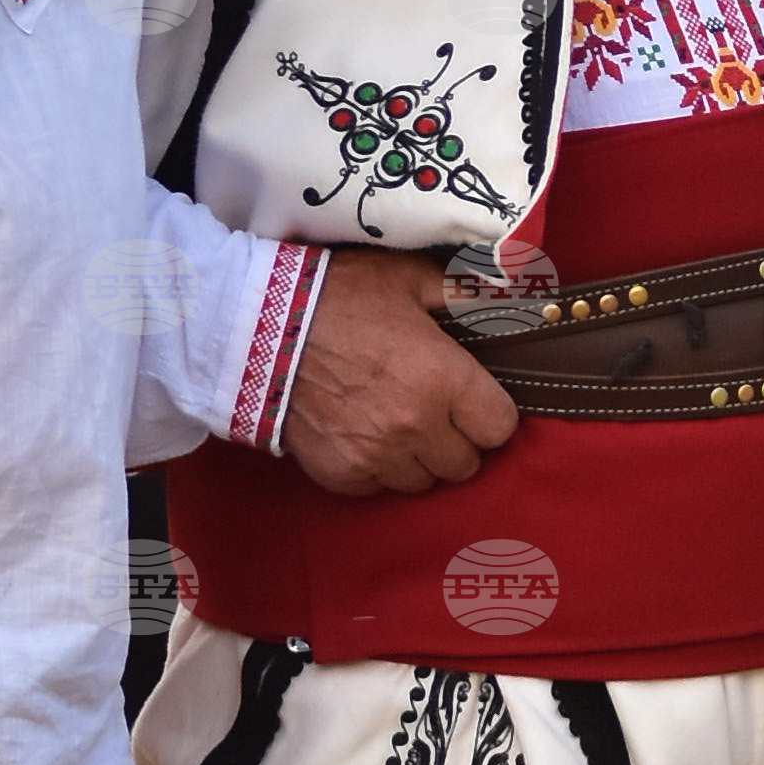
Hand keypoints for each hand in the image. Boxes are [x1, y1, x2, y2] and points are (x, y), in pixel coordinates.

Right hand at [279, 248, 522, 498]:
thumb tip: (503, 304)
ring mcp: (377, 456)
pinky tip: (364, 434)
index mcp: (443, 379)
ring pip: (423, 482)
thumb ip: (461, 293)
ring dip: (419, 458)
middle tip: (435, 411)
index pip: (500, 428)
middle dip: (457, 439)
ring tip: (398, 424)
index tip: (475, 400)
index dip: (490, 413)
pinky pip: (379, 487)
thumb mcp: (406, 277)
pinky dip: (377, 468)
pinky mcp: (341, 473)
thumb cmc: (339, 296)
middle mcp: (416, 426)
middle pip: (465, 464)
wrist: (260, 327)